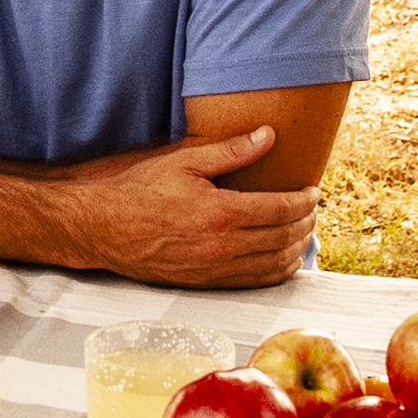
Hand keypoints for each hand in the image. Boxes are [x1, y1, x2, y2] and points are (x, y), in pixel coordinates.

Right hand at [57, 126, 319, 287]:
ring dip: (298, 248)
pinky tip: (284, 258)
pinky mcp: (207, 282)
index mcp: (220, 212)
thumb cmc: (140, 192)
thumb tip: (268, 135)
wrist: (104, 229)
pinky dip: (278, 271)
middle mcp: (222, 245)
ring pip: (274, 264)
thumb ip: (231, 151)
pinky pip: (255, 281)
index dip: (305, 201)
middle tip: (312, 209)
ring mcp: (215, 269)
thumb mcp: (184, 162)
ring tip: (304, 232)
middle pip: (284, 237)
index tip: (313, 192)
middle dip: (306, 223)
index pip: (281, 209)